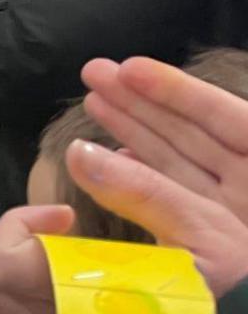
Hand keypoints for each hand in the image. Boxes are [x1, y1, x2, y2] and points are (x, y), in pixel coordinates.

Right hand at [80, 57, 247, 290]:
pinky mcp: (208, 243)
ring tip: (95, 100)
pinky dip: (140, 173)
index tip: (128, 67)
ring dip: (134, 129)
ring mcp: (230, 217)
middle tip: (94, 75)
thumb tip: (82, 155)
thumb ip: (146, 196)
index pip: (223, 118)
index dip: (174, 89)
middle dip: (143, 101)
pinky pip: (172, 195)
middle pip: (196, 132)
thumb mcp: (205, 246)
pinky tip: (112, 160)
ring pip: (179, 159)